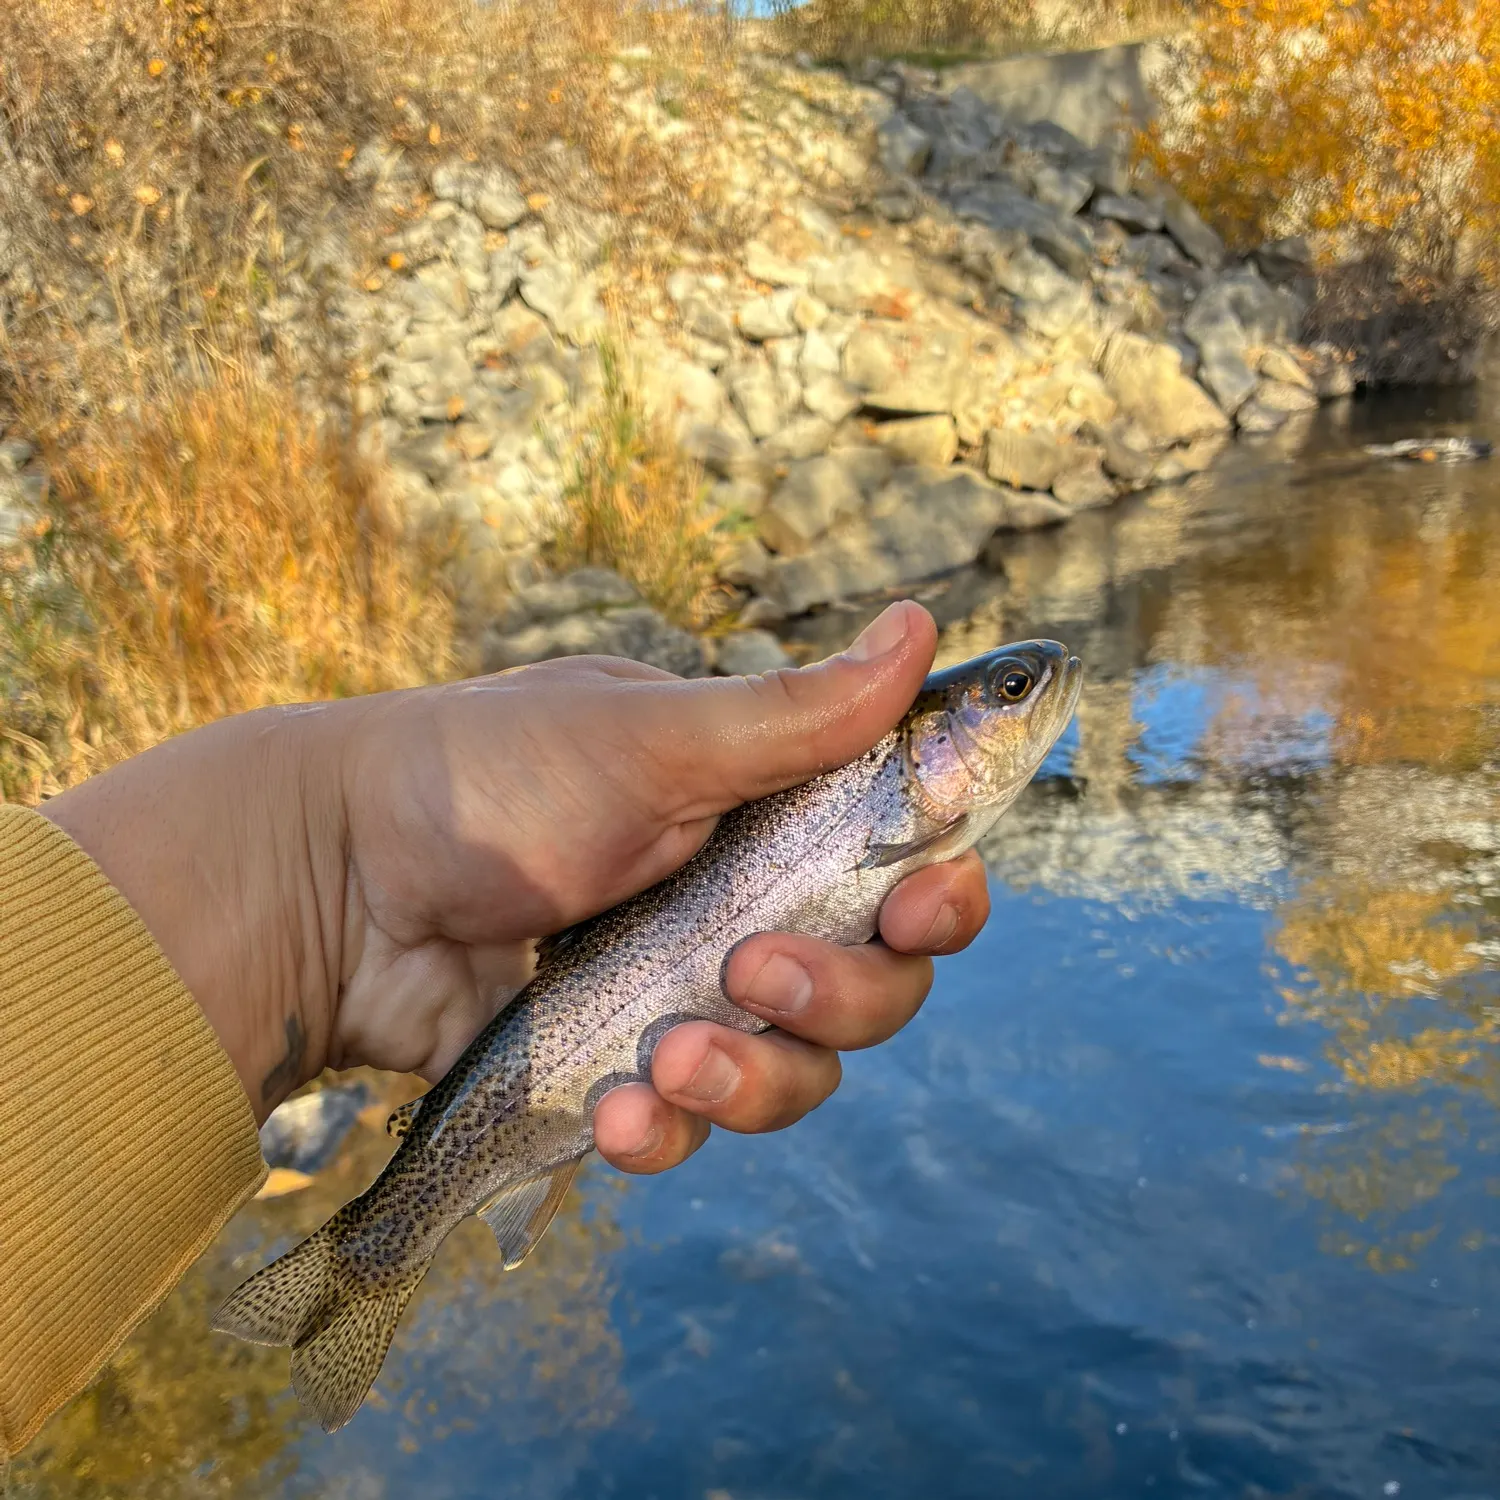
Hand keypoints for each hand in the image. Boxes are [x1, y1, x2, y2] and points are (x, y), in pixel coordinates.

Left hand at [42, 600, 990, 1173]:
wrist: (336, 882)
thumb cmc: (492, 776)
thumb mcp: (647, 737)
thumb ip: (791, 713)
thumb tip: (921, 623)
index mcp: (767, 816)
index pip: (906, 869)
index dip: (938, 899)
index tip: (917, 904)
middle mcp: (746, 909)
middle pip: (878, 988)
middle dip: (841, 996)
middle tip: (752, 970)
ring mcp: (686, 997)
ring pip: (800, 1073)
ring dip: (755, 1079)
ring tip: (666, 1057)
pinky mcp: (622, 1073)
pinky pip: (691, 1130)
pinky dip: (665, 1134)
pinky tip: (614, 1113)